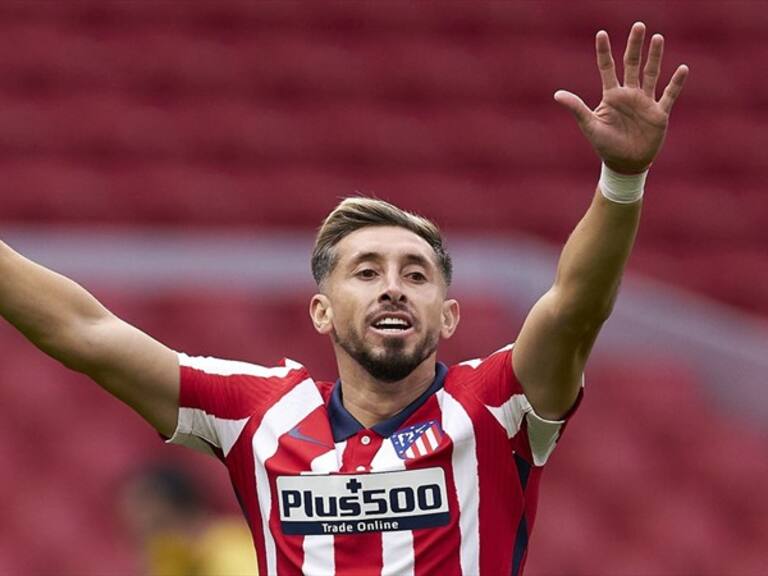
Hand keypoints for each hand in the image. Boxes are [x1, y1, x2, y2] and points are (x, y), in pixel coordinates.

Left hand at [554, 22, 688, 173]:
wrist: (625, 164)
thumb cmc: (605, 146)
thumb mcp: (589, 126)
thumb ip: (576, 108)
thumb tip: (556, 94)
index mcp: (611, 96)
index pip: (607, 68)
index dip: (604, 51)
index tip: (601, 33)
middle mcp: (629, 95)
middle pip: (632, 64)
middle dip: (635, 45)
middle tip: (638, 25)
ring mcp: (645, 102)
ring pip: (651, 73)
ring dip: (655, 56)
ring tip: (657, 37)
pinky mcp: (659, 113)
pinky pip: (669, 95)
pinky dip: (676, 83)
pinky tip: (682, 68)